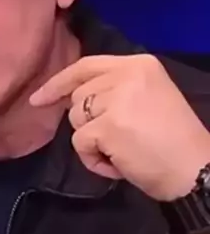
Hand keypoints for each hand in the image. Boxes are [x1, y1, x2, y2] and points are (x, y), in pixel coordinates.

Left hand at [29, 53, 209, 200]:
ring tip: (122, 151)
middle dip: (89, 122)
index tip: (39, 98)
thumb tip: (70, 97)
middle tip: (121, 139)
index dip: (58, 82)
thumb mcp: (149, 97)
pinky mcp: (107, 126)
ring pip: (76, 120)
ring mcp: (116, 100)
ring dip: (92, 142)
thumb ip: (116, 89)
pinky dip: (93, 160)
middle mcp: (127, 75)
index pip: (86, 66)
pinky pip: (80, 144)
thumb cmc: (174, 140)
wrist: (196, 169)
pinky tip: (119, 164)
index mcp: (139, 64)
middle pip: (78, 97)